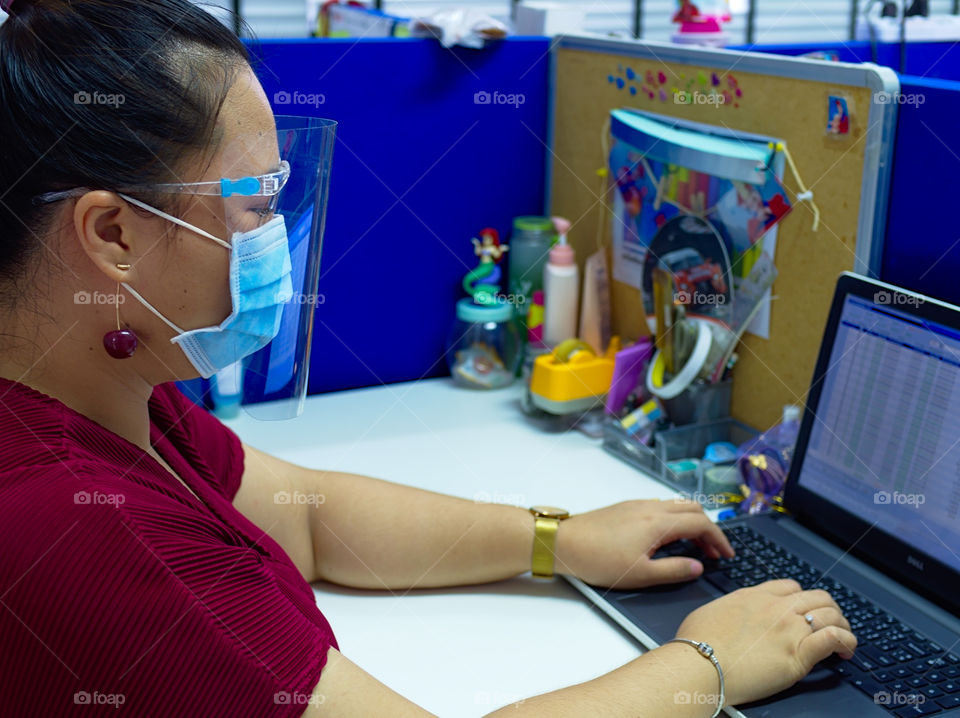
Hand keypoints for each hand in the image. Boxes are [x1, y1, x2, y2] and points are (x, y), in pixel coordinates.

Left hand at [554, 499, 733, 588]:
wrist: (564, 543)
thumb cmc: (598, 560)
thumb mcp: (640, 574)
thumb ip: (673, 570)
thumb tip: (698, 566)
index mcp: (658, 522)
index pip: (701, 524)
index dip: (719, 539)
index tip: (728, 554)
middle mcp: (651, 507)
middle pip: (692, 509)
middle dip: (709, 529)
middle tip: (714, 552)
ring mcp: (637, 504)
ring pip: (676, 505)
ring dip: (692, 522)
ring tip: (694, 547)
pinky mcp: (626, 507)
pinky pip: (661, 506)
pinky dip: (675, 519)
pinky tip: (669, 538)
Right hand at [674, 579, 856, 706]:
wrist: (699, 663)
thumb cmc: (696, 644)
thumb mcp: (709, 613)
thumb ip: (728, 609)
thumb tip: (729, 616)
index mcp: (753, 596)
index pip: (790, 587)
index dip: (802, 597)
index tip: (803, 609)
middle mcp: (775, 608)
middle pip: (817, 596)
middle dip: (828, 608)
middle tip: (829, 622)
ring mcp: (789, 629)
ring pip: (831, 614)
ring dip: (842, 624)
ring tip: (843, 637)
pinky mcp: (798, 653)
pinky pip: (834, 638)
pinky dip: (846, 642)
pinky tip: (846, 650)